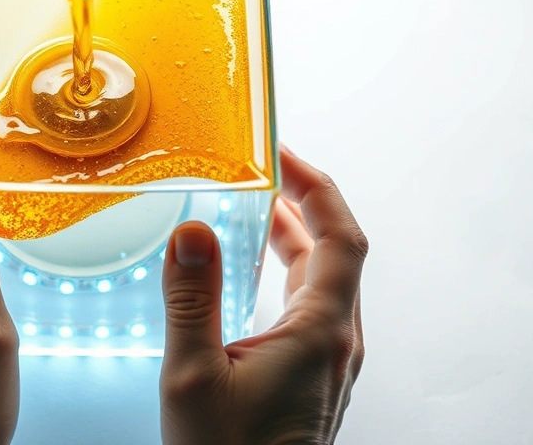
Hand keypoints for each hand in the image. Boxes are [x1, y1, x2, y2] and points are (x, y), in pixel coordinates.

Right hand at [160, 145, 367, 444]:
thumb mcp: (193, 375)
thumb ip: (192, 298)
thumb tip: (192, 232)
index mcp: (320, 333)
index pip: (340, 237)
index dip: (317, 187)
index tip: (284, 154)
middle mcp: (337, 343)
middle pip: (336, 253)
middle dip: (303, 204)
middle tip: (266, 172)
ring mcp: (330, 363)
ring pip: (324, 282)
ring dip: (295, 239)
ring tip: (257, 210)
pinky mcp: (315, 379)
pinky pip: (312, 308)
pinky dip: (288, 274)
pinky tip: (254, 275)